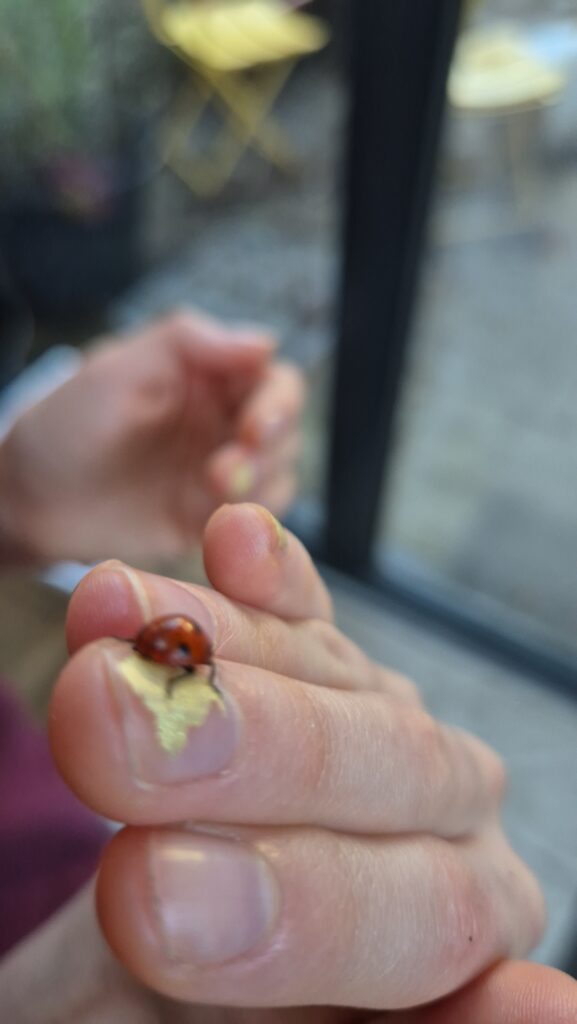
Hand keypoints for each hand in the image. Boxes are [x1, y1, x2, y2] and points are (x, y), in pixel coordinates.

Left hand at [0, 312, 303, 563]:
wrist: (30, 504)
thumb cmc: (65, 429)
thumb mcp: (115, 370)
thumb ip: (186, 342)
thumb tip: (265, 340)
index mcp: (205, 375)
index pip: (271, 377)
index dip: (276, 402)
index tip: (253, 428)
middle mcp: (220, 419)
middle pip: (285, 427)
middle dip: (269, 449)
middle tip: (227, 470)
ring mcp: (220, 469)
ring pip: (279, 473)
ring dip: (260, 483)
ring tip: (211, 490)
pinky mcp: (211, 515)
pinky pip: (257, 516)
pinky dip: (250, 517)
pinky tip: (215, 518)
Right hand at [44, 502, 564, 1018]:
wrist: (141, 951)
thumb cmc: (169, 1019)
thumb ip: (345, 1020)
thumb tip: (550, 1010)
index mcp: (454, 953)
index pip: (418, 919)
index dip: (290, 906)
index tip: (146, 895)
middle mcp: (445, 830)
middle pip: (381, 770)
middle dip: (246, 750)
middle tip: (108, 731)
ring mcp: (383, 734)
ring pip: (328, 674)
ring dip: (212, 647)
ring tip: (109, 631)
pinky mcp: (318, 667)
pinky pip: (299, 616)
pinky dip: (264, 584)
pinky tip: (234, 538)